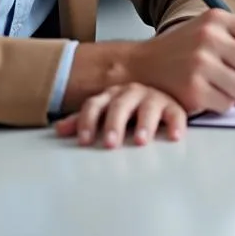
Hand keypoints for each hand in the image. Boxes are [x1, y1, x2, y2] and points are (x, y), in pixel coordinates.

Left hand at [55, 83, 185, 148]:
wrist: (158, 92)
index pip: (95, 105)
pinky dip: (176, 123)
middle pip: (120, 105)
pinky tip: (175, 136)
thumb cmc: (127, 109)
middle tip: (111, 143)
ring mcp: (153, 98)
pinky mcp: (173, 106)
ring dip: (144, 123)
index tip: (84, 141)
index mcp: (111, 96)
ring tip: (141, 141)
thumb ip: (84, 120)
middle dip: (115, 123)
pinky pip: (176, 113)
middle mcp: (131, 93)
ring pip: (148, 107)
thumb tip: (57, 129)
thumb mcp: (105, 112)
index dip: (88, 121)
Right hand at [126, 9, 234, 114]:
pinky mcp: (192, 89)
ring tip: (233, 91)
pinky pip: (227, 105)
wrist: (141, 64)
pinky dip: (226, 106)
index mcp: (217, 19)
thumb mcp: (210, 29)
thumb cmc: (180, 48)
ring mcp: (200, 63)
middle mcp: (209, 38)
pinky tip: (214, 97)